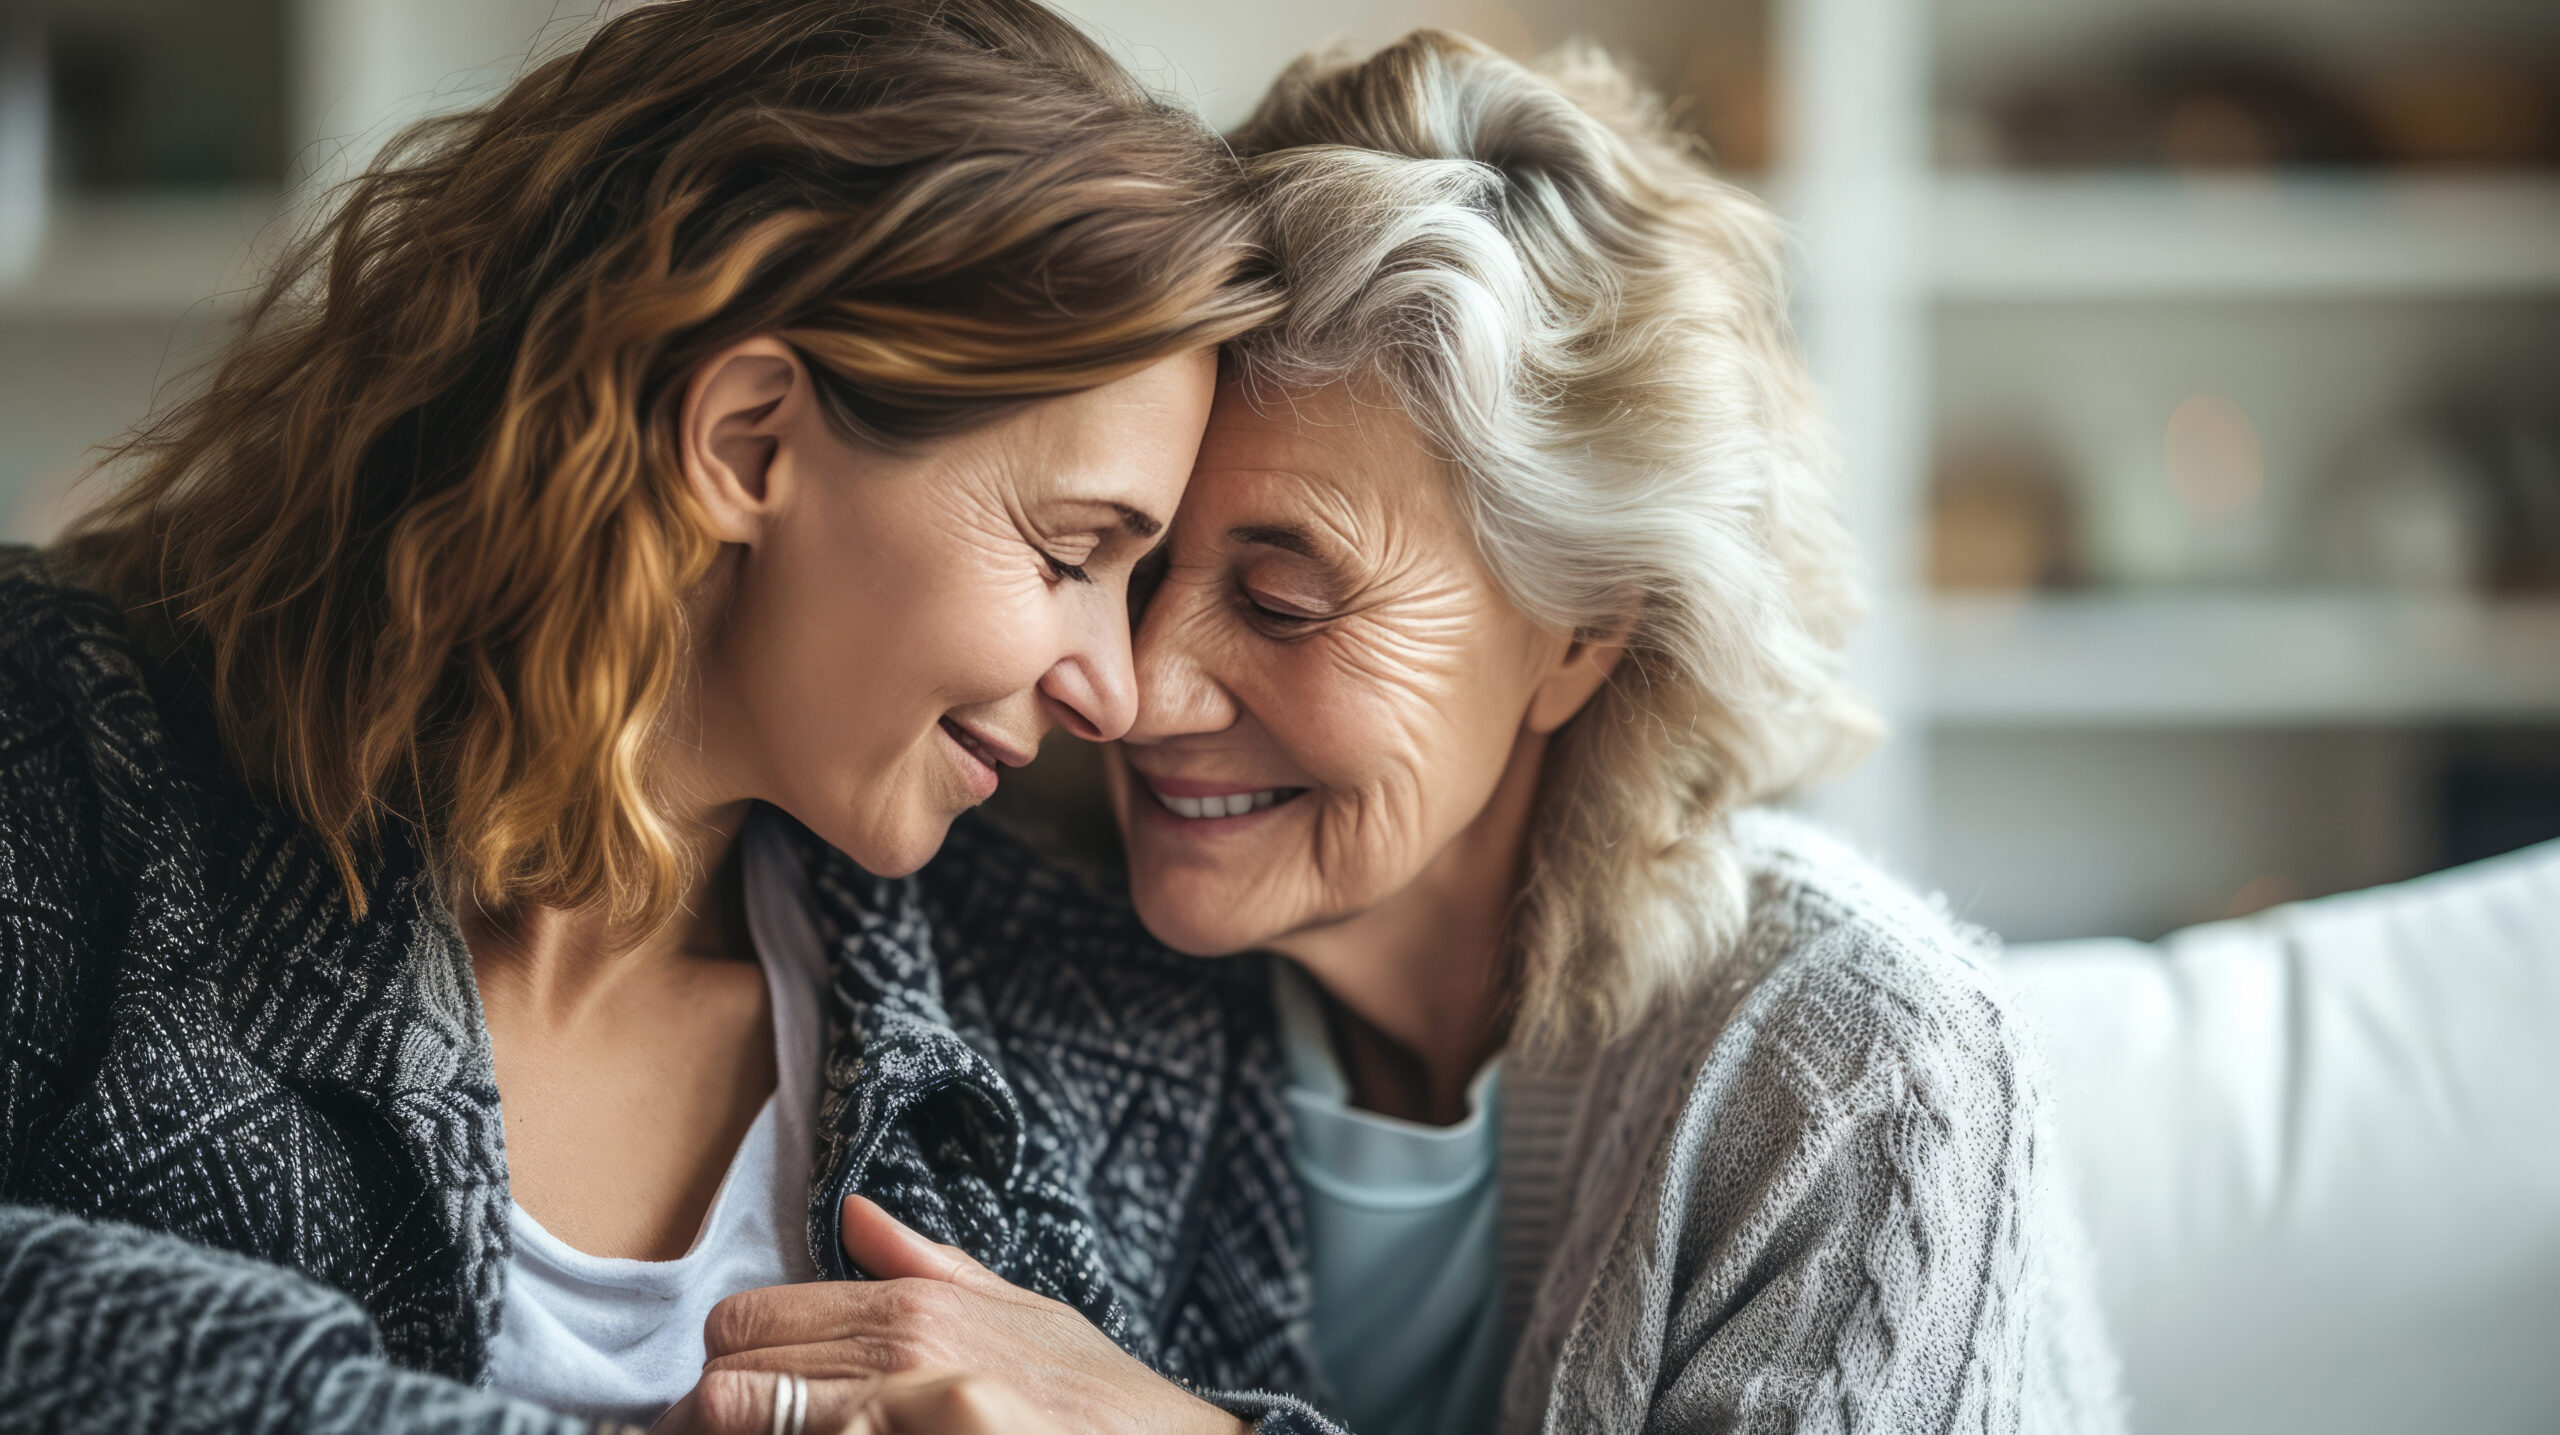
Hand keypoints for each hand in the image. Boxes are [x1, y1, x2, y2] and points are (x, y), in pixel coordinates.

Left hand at [697, 1195, 1246, 1434]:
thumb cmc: (1099, 1400)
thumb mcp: (1023, 1311)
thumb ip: (927, 1264)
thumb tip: (856, 1214)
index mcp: (910, 1304)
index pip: (744, 1321)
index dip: (720, 1371)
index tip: (719, 1410)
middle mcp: (899, 1343)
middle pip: (727, 1375)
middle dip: (706, 1417)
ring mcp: (909, 1397)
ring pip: (742, 1414)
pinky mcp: (938, 1426)